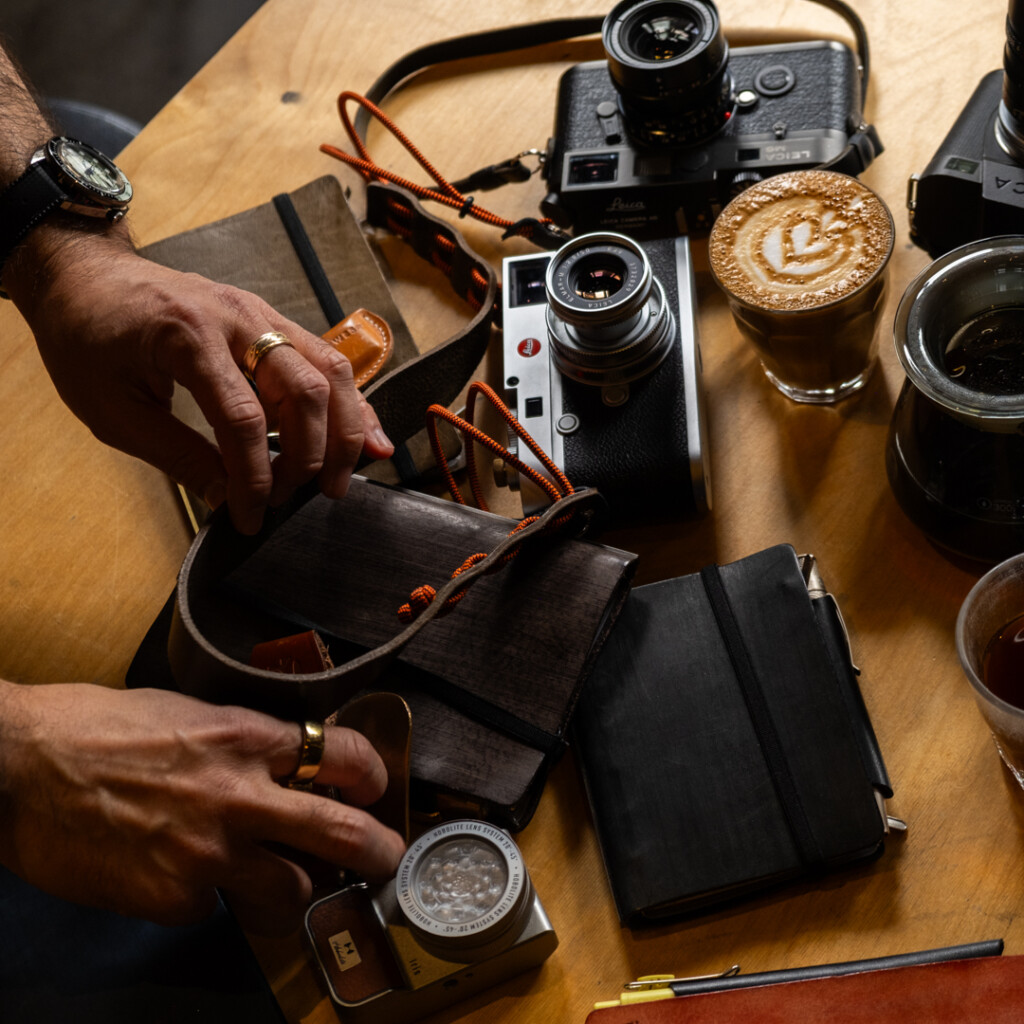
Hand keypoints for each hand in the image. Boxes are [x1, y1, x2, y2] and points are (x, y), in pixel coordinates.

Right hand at [0, 681, 405, 934]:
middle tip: (387, 858)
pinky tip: (182, 872)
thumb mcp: (190, 711)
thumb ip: (247, 741)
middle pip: (339, 833)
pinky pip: (218, 907)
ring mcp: (207, 854)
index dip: (369, 774)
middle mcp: (238, 796)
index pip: (342, 755)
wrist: (19, 769)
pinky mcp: (172, 898)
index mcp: (245, 738)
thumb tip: (292, 761)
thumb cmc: (99, 728)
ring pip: (289, 889)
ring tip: (277, 874)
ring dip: (291, 883)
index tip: (372, 787)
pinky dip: (212, 895)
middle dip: (376, 850)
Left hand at [9, 232, 393, 533]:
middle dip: (311, 455)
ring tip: (341, 478)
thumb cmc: (86, 336)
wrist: (84, 276)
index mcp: (187, 338)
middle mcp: (237, 318)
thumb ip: (176, 454)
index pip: (242, 420)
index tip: (250, 515)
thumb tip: (227, 497)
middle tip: (299, 498)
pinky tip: (368, 436)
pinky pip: (326, 358)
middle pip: (303, 391)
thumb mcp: (113, 409)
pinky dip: (351, 401)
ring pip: (330, 370)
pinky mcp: (272, 320)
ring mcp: (261, 313)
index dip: (253, 477)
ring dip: (345, 429)